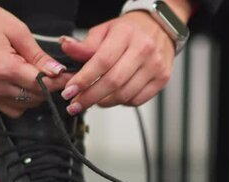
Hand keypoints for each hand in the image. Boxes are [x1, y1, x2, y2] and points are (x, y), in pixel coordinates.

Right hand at [0, 0, 72, 117]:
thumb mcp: (18, 32)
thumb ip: (39, 56)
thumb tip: (57, 71)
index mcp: (5, 68)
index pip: (42, 84)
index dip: (58, 81)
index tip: (68, 75)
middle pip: (36, 97)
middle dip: (49, 86)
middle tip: (54, 72)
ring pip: (27, 105)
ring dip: (37, 93)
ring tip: (36, 74)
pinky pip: (14, 108)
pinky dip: (24, 101)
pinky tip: (24, 85)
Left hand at [59, 11, 175, 114]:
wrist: (159, 28)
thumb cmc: (129, 31)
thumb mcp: (104, 31)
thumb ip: (85, 44)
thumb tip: (66, 47)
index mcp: (126, 34)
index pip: (102, 61)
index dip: (84, 79)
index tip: (70, 91)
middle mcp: (143, 50)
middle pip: (113, 82)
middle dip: (90, 97)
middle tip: (75, 105)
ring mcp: (155, 66)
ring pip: (125, 95)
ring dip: (104, 102)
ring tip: (91, 101)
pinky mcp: (162, 79)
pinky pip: (137, 100)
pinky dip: (121, 102)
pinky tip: (112, 96)